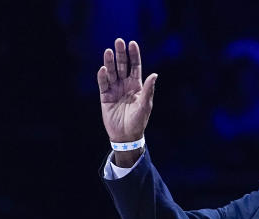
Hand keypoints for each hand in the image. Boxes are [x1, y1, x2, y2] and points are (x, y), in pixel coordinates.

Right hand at [97, 38, 157, 165]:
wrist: (125, 136)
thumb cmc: (138, 121)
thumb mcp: (145, 105)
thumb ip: (149, 90)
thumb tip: (155, 75)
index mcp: (137, 86)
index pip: (135, 67)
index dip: (134, 55)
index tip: (132, 43)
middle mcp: (125, 85)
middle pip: (123, 66)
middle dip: (121, 54)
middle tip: (118, 41)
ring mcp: (115, 90)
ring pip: (112, 72)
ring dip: (110, 62)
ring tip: (108, 51)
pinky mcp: (105, 96)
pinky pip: (103, 84)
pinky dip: (103, 76)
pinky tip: (103, 69)